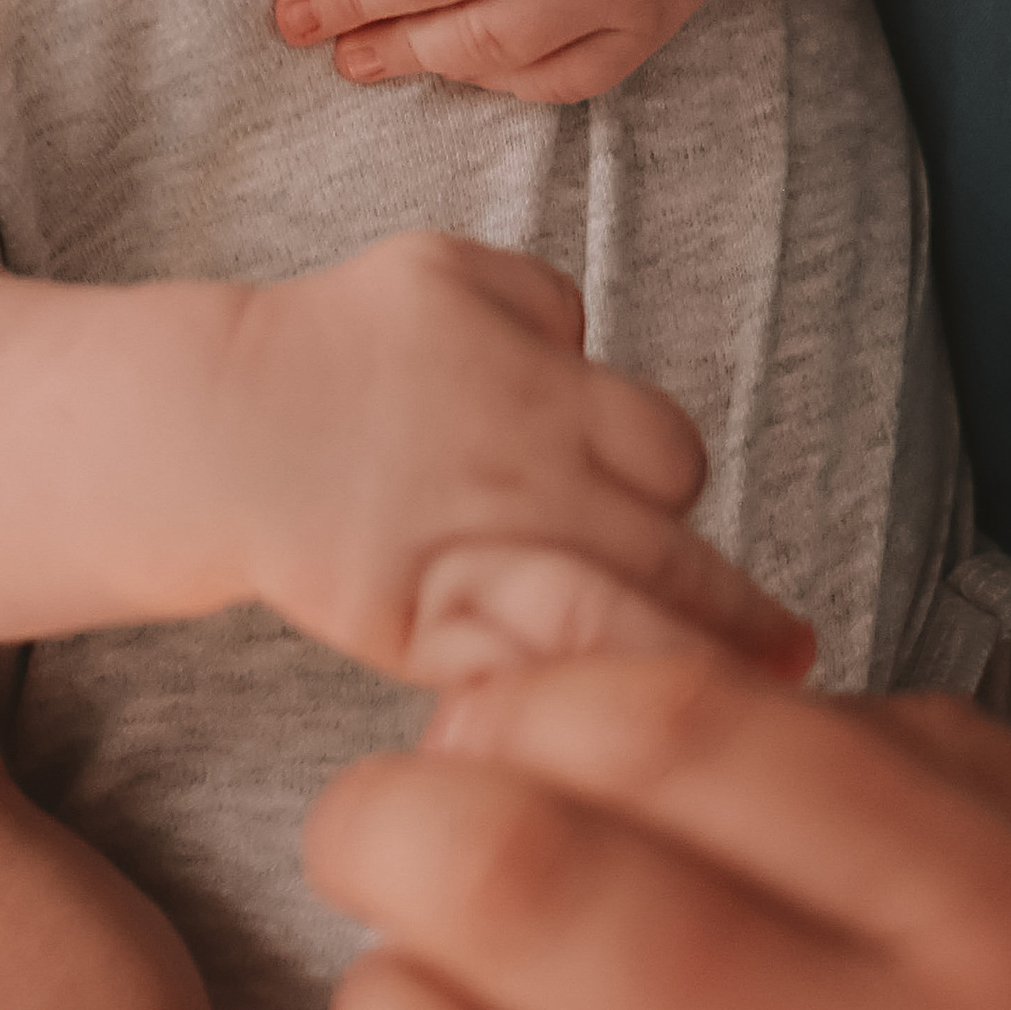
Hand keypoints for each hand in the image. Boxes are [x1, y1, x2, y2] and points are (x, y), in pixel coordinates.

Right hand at [222, 236, 812, 687]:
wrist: (221, 422)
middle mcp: (525, 469)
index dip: (678, 492)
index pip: (669, 450)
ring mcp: (478, 554)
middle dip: (735, 610)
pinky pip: (522, 682)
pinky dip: (576, 707)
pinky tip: (619, 741)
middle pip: (669, 552)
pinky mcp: (424, 629)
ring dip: (691, 667)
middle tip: (789, 650)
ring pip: (617, 625)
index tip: (684, 527)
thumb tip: (591, 344)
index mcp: (542, 380)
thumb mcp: (449, 268)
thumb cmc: (340, 340)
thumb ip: (541, 299)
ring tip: (753, 707)